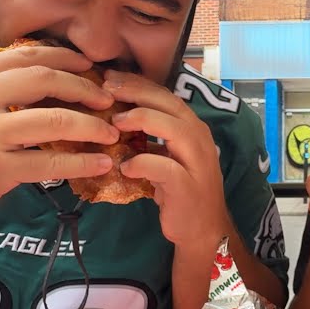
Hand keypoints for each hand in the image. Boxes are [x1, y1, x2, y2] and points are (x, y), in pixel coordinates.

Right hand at [0, 43, 121, 248]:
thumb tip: (31, 93)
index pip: (25, 55)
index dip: (65, 57)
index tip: (90, 66)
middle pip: (44, 78)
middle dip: (85, 86)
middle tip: (109, 97)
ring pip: (53, 119)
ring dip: (90, 125)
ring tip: (111, 131)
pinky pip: (48, 162)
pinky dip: (80, 163)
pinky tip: (99, 165)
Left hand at [103, 71, 229, 250]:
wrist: (203, 230)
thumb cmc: (180, 191)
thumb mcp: (167, 157)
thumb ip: (151, 137)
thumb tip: (116, 115)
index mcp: (193, 129)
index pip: (166, 96)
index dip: (138, 84)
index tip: (110, 78)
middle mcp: (199, 139)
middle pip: (170, 104)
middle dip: (137, 92)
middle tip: (107, 89)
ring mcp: (197, 162)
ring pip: (173, 128)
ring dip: (142, 120)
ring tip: (115, 123)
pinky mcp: (188, 186)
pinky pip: (165, 168)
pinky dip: (142, 163)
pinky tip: (125, 166)